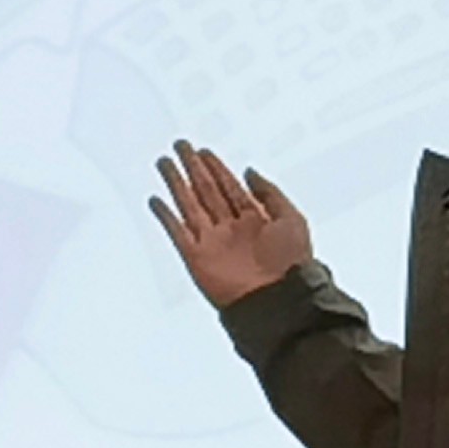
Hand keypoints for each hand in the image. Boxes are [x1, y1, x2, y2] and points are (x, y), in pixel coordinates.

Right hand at [150, 141, 312, 307]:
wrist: (278, 300)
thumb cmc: (290, 264)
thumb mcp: (291, 218)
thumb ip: (270, 193)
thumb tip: (250, 171)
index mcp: (253, 220)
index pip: (229, 186)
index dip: (216, 167)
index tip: (204, 151)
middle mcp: (231, 229)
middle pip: (206, 191)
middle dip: (193, 168)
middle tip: (180, 147)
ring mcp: (213, 243)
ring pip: (189, 205)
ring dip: (176, 184)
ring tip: (164, 164)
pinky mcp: (197, 259)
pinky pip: (177, 233)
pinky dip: (165, 216)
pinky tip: (157, 200)